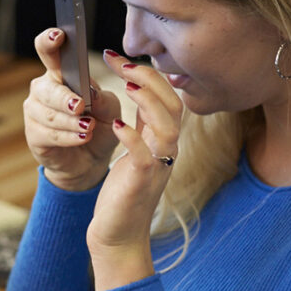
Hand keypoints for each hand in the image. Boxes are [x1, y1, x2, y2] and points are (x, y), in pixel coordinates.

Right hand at [22, 28, 121, 190]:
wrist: (90, 160)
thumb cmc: (99, 126)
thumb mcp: (110, 110)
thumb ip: (103, 99)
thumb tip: (90, 91)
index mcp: (60, 73)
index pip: (48, 50)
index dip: (49, 40)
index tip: (58, 35)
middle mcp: (43, 88)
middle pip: (47, 87)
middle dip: (64, 98)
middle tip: (80, 106)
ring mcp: (34, 112)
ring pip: (49, 114)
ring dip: (70, 122)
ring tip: (88, 127)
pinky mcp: (34, 135)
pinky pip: (48, 134)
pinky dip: (68, 137)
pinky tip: (82, 138)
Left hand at [87, 51, 182, 290]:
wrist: (118, 234)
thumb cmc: (123, 191)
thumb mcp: (135, 149)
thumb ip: (141, 121)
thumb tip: (138, 84)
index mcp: (163, 139)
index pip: (167, 96)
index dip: (147, 72)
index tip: (118, 56)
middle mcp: (166, 150)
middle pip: (173, 106)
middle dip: (150, 78)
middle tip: (122, 62)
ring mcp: (157, 166)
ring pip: (167, 127)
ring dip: (149, 102)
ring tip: (128, 84)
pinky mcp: (141, 182)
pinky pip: (144, 155)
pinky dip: (132, 137)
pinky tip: (116, 123)